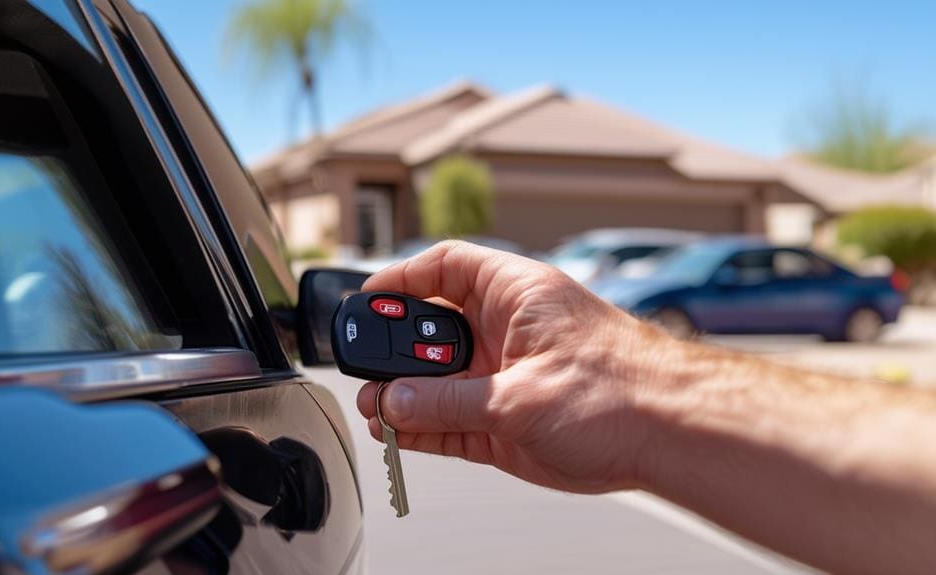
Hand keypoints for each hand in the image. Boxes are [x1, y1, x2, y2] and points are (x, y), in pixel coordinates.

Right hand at [357, 240, 680, 493]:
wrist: (672, 436)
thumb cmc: (623, 388)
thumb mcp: (521, 394)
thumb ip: (451, 400)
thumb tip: (397, 400)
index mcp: (516, 296)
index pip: (446, 268)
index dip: (404, 277)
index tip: (370, 296)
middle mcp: (508, 333)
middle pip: (434, 331)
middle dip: (399, 352)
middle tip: (369, 369)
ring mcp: (507, 379)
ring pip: (439, 382)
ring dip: (406, 397)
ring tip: (376, 411)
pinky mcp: (510, 422)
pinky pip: (453, 421)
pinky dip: (424, 428)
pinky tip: (398, 432)